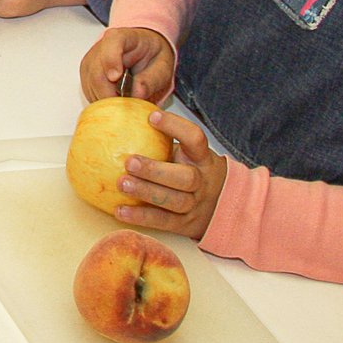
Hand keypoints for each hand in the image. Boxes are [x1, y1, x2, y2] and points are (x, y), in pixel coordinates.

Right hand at [79, 27, 175, 102]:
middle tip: (128, 105)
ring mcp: (91, 62)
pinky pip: (90, 92)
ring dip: (108, 99)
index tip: (115, 77)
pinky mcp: (87, 75)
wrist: (143, 53)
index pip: (112, 43)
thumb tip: (138, 93)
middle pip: (97, 73)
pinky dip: (103, 101)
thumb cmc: (152, 56)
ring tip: (126, 100)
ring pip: (92, 86)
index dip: (110, 60)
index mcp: (124, 38)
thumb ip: (152, 79)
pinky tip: (116, 99)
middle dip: (111, 94)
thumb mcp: (163, 66)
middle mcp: (102, 47)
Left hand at [114, 110, 224, 238]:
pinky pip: (163, 221)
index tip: (152, 117)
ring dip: (146, 192)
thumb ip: (164, 142)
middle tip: (129, 161)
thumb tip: (121, 119)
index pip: (195, 139)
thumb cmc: (193, 171)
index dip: (176, 127)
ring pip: (175, 201)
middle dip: (156, 170)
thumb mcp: (188, 155)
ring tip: (121, 184)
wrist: (223, 207)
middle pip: (186, 178)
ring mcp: (196, 205)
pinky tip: (119, 210)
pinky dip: (141, 217)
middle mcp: (202, 181)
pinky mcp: (185, 225)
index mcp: (202, 159)